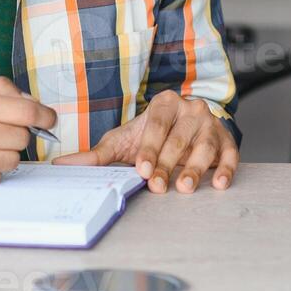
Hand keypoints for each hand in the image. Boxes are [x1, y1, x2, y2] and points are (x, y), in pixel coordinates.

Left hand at [53, 90, 237, 193]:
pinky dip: (226, 168)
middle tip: (157, 184)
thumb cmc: (150, 136)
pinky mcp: (226, 140)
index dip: (150, 146)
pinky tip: (219, 183)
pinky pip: (230, 153)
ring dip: (195, 168)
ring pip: (204, 146)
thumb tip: (61, 166)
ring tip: (185, 187)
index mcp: (164, 103)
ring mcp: (210, 124)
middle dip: (167, 163)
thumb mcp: (124, 141)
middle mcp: (190, 109)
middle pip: (179, 138)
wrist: (182, 128)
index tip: (142, 168)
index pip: (156, 124)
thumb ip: (97, 155)